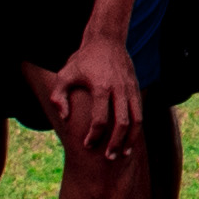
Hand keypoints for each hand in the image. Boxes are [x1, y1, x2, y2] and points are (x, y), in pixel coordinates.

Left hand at [49, 28, 142, 163]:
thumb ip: (58, 96)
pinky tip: (129, 139)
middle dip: (116, 144)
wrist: (107, 40)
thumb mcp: (64, 74)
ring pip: (137, 120)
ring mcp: (130, 89)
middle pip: (122, 123)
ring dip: (131, 139)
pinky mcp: (136, 89)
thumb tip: (64, 117)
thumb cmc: (83, 60)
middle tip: (109, 158)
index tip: (87, 145)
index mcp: (101, 87)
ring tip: (124, 154)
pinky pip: (140, 112)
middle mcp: (119, 90)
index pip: (100, 120)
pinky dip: (136, 128)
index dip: (94, 136)